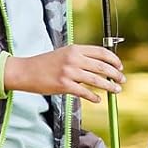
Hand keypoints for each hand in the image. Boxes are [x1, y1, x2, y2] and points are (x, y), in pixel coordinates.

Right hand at [2, 45, 123, 104]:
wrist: (25, 71)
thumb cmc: (44, 64)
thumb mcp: (63, 54)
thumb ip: (80, 57)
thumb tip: (99, 66)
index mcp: (75, 49)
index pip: (101, 52)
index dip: (114, 60)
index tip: (120, 67)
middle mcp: (73, 59)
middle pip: (102, 67)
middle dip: (115, 74)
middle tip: (122, 80)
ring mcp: (69, 72)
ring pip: (96, 80)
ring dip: (109, 86)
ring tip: (116, 90)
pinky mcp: (64, 85)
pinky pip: (84, 92)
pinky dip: (93, 97)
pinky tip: (98, 99)